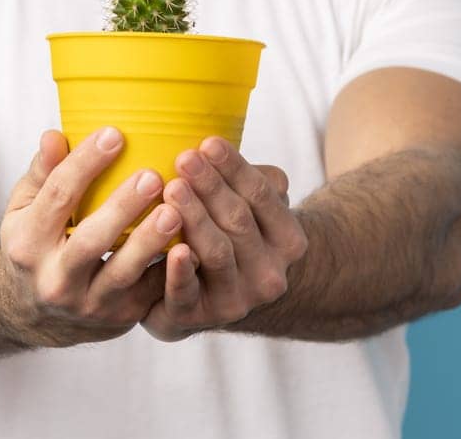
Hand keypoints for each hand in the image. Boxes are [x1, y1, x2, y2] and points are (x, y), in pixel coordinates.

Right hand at [0, 127, 185, 347]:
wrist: (36, 315)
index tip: (114, 134)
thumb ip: (42, 173)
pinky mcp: (120, 318)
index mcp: (27, 243)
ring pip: (123, 273)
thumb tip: (55, 135)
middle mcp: (55, 279)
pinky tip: (193, 241)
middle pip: (90, 241)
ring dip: (152, 241)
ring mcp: (88, 304)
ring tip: (175, 211)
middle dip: (123, 208)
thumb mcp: (25, 211)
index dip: (85, 164)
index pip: (57, 197)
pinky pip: (150, 292)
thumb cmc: (36, 246)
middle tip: (152, 176)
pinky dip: (172, 267)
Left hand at [140, 137, 308, 341]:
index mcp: (288, 241)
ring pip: (217, 253)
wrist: (218, 300)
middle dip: (210, 186)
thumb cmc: (232, 237)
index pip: (261, 195)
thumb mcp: (252, 209)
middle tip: (184, 158)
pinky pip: (188, 294)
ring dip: (195, 217)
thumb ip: (250, 180)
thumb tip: (226, 147)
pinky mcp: (198, 318)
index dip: (234, 168)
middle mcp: (270, 274)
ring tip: (172, 188)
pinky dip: (181, 271)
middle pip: (238, 221)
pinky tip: (173, 250)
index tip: (208, 142)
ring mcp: (236, 300)